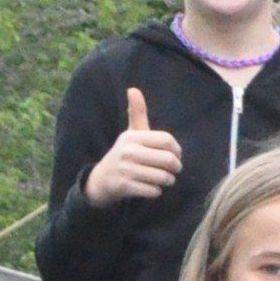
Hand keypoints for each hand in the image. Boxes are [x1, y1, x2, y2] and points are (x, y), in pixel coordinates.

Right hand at [83, 89, 184, 208]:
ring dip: (167, 181)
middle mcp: (128, 151)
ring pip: (164, 178)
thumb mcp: (130, 134)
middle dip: (175, 168)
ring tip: (160, 178)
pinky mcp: (125, 186)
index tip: (174, 155)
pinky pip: (154, 191)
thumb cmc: (125, 154)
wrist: (102, 179)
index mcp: (133, 137)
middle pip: (169, 160)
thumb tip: (133, 89)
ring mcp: (126, 169)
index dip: (177, 150)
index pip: (168, 141)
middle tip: (171, 170)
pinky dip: (155, 192)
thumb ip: (136, 113)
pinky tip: (147, 187)